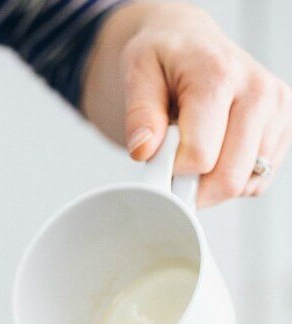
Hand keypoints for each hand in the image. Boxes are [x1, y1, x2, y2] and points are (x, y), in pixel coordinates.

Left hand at [82, 1, 291, 206]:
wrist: (190, 45)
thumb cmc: (164, 60)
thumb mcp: (137, 74)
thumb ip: (139, 114)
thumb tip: (143, 150)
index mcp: (220, 75)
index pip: (200, 157)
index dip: (172, 172)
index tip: (158, 160)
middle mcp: (258, 91)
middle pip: (229, 178)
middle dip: (194, 187)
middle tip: (173, 166)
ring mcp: (277, 111)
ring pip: (245, 185)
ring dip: (213, 184)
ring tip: (196, 151)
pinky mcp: (284, 128)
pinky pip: (257, 182)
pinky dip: (233, 180)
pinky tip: (217, 154)